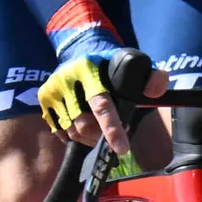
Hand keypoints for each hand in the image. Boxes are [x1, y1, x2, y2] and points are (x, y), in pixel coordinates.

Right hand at [36, 29, 140, 153]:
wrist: (81, 52)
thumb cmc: (111, 65)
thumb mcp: (134, 64)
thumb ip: (151, 76)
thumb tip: (156, 89)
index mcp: (89, 70)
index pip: (101, 105)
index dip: (111, 128)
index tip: (121, 148)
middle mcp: (66, 79)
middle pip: (83, 124)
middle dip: (100, 136)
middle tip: (113, 136)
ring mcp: (52, 90)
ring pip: (71, 131)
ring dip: (88, 138)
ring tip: (98, 131)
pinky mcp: (44, 100)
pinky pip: (59, 131)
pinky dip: (74, 135)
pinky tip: (84, 127)